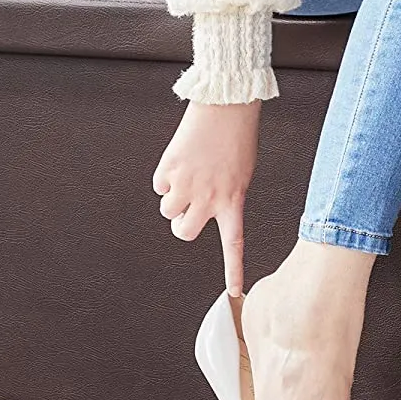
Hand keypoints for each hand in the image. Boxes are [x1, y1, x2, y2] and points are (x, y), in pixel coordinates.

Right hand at [152, 99, 260, 295]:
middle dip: (180, 224)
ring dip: (172, 199)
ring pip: (167, 211)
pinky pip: (159, 186)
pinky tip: (181, 161)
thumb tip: (203, 208)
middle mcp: (208, 198)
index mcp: (233, 200)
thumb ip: (225, 197)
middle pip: (183, 232)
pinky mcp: (169, 169)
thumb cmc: (236, 138)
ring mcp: (186, 185)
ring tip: (186, 176)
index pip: (234, 244)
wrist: (225, 106)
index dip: (234, 270)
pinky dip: (166, 178)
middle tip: (187, 209)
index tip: (236, 293)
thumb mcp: (240, 174)